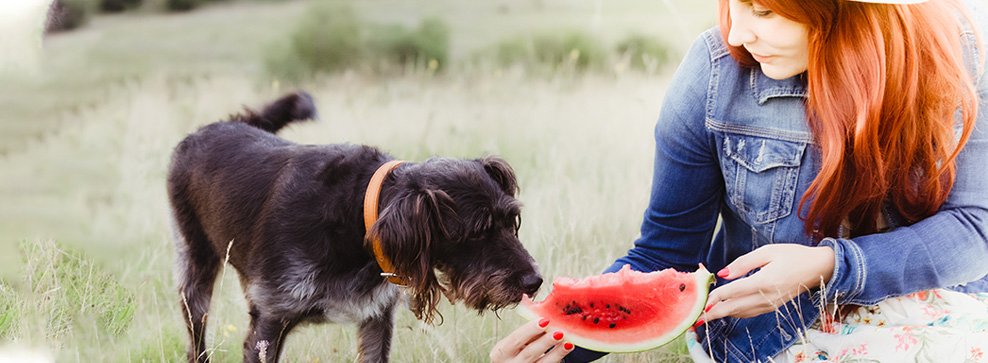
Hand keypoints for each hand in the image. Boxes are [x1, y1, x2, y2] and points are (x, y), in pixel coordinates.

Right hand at [490, 317, 573, 362]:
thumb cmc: (514, 352)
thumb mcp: (515, 343)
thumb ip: (527, 331)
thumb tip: (544, 314)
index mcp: (500, 352)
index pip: (515, 338)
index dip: (530, 329)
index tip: (545, 320)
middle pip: (529, 352)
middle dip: (545, 342)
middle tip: (559, 332)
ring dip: (556, 353)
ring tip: (568, 343)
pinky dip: (557, 358)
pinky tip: (565, 350)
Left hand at [701, 244, 834, 321]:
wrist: (818, 268)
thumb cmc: (792, 256)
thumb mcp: (767, 252)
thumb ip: (743, 263)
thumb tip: (723, 273)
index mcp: (765, 281)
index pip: (734, 291)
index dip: (716, 296)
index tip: (701, 300)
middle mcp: (767, 297)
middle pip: (734, 308)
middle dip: (714, 313)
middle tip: (697, 317)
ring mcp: (770, 304)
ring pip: (741, 313)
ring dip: (722, 314)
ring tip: (706, 315)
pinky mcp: (772, 307)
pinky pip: (749, 313)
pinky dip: (735, 312)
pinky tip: (724, 310)